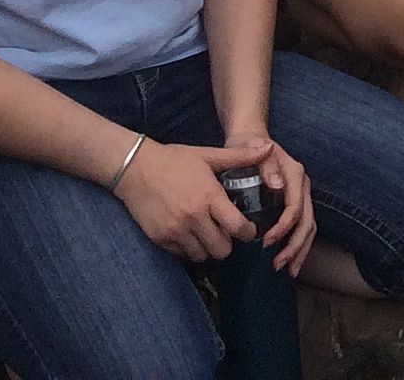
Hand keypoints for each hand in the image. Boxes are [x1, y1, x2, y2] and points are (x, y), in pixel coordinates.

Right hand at [115, 136, 260, 261]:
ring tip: (207, 234)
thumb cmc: (174, 159)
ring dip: (208, 249)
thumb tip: (269, 147)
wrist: (134, 168)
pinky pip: (182, 255)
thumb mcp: (208, 155)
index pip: (238, 228)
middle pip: (222, 250)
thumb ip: (240, 156)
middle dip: (228, 244)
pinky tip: (189, 235)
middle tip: (225, 233)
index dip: (248, 233)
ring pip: (202, 256)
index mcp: (209, 196)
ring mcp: (175, 230)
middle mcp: (193, 217)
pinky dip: (188, 249)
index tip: (248, 229)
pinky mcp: (160, 239)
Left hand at [216, 131, 317, 275]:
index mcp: (295, 174)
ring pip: (309, 227)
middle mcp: (303, 186)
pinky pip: (303, 227)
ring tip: (288, 270)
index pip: (295, 206)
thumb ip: (265, 164)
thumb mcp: (251, 149)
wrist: (250, 139)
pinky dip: (299, 246)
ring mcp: (301, 195)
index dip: (283, 227)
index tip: (266, 242)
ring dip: (300, 250)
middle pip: (307, 221)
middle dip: (295, 246)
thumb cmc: (247, 146)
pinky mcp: (296, 203)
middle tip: (278, 264)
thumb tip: (277, 185)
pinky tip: (291, 263)